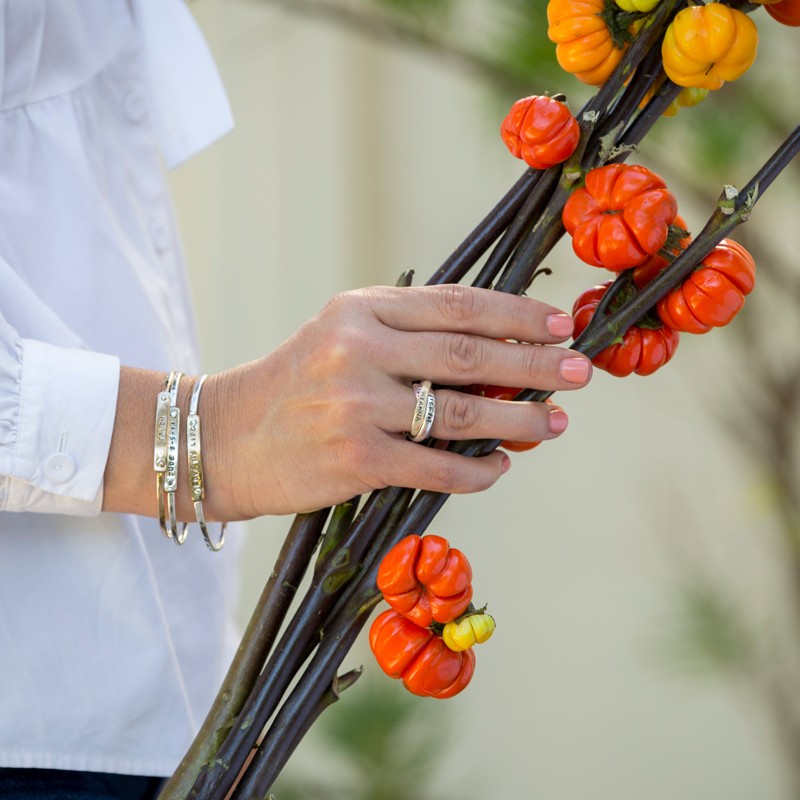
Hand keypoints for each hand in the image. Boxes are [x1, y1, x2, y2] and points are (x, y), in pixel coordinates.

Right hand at [203, 284, 591, 517]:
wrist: (226, 437)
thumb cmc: (294, 387)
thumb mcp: (343, 338)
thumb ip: (409, 338)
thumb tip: (497, 358)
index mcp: (360, 308)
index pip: (456, 304)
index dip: (517, 314)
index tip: (559, 326)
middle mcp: (359, 348)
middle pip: (468, 353)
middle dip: (534, 364)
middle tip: (579, 372)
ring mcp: (355, 404)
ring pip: (460, 411)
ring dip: (518, 419)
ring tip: (553, 423)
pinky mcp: (355, 459)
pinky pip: (437, 466)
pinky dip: (478, 470)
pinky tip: (499, 467)